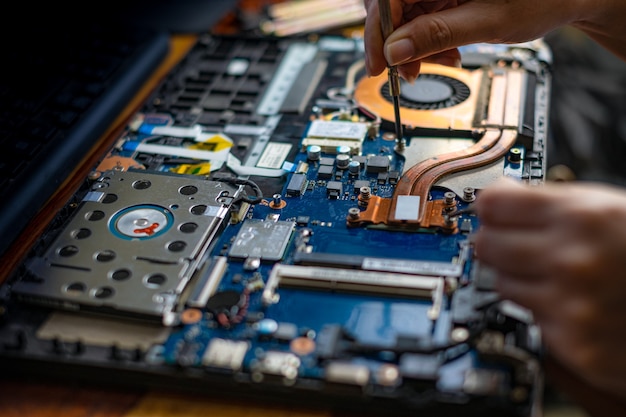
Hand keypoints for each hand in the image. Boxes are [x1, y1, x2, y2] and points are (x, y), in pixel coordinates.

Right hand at [363, 0, 625, 81]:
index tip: (381, 63)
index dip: (379, 31)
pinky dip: (428, 41)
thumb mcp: (488, 21)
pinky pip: (421, 19)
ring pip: (404, 16)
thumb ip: (438, 34)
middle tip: (404, 73)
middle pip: (392, 6)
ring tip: (436, 64)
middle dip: (395, 43)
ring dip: (413, 47)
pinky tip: (445, 53)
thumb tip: (396, 52)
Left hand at [474, 178, 625, 399]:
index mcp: (583, 217)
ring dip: (519, 280)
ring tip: (556, 277)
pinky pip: (529, 318)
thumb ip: (553, 202)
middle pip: (485, 245)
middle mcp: (573, 261)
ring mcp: (571, 306)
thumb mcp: (612, 209)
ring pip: (500, 283)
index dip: (492, 207)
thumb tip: (497, 197)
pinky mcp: (574, 345)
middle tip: (517, 245)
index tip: (493, 211)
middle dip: (498, 242)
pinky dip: (544, 312)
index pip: (493, 204)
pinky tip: (574, 305)